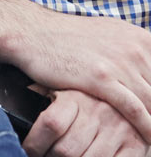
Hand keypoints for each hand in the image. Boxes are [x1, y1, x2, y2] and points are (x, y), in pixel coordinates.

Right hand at [13, 14, 150, 143]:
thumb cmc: (67, 38)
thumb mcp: (107, 36)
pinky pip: (135, 110)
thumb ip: (132, 52)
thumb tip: (147, 71)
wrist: (32, 33)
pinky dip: (146, 127)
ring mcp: (119, 63)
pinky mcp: (102, 78)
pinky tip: (148, 138)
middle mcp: (134, 48)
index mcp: (139, 37)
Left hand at [25, 89, 150, 156]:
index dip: (35, 143)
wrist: (126, 86)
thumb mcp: (63, 85)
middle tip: (43, 156)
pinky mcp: (136, 146)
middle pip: (67, 149)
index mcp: (76, 96)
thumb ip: (41, 92)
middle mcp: (99, 112)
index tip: (28, 149)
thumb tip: (12, 96)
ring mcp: (120, 131)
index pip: (51, 123)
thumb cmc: (84, 90)